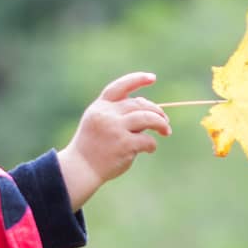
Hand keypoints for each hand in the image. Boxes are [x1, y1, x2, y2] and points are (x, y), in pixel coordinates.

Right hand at [55, 73, 171, 209]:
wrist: (81, 169)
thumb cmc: (93, 146)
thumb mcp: (99, 123)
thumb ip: (118, 113)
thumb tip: (148, 107)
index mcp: (100, 107)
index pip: (120, 87)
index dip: (137, 80)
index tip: (152, 78)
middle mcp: (107, 114)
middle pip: (139, 104)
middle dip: (156, 111)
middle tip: (165, 121)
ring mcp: (115, 129)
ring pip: (148, 118)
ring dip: (161, 124)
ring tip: (166, 131)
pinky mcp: (124, 145)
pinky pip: (147, 140)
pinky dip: (152, 144)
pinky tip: (150, 149)